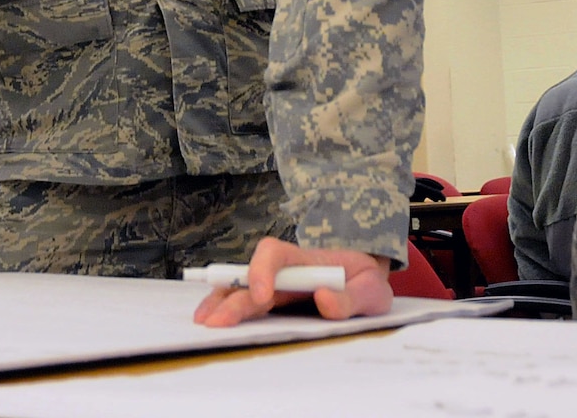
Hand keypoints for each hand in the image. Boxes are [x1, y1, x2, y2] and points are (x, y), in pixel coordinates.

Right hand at [192, 239, 393, 326]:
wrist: (362, 279)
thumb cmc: (363, 281)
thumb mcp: (371, 289)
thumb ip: (352, 297)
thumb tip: (324, 299)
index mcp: (305, 261)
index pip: (275, 253)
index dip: (263, 271)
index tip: (263, 297)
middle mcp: (282, 271)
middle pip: (249, 277)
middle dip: (232, 299)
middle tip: (217, 323)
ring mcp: (272, 285)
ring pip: (239, 288)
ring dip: (220, 302)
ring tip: (205, 321)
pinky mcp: (270, 302)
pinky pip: (242, 300)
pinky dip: (223, 306)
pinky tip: (210, 316)